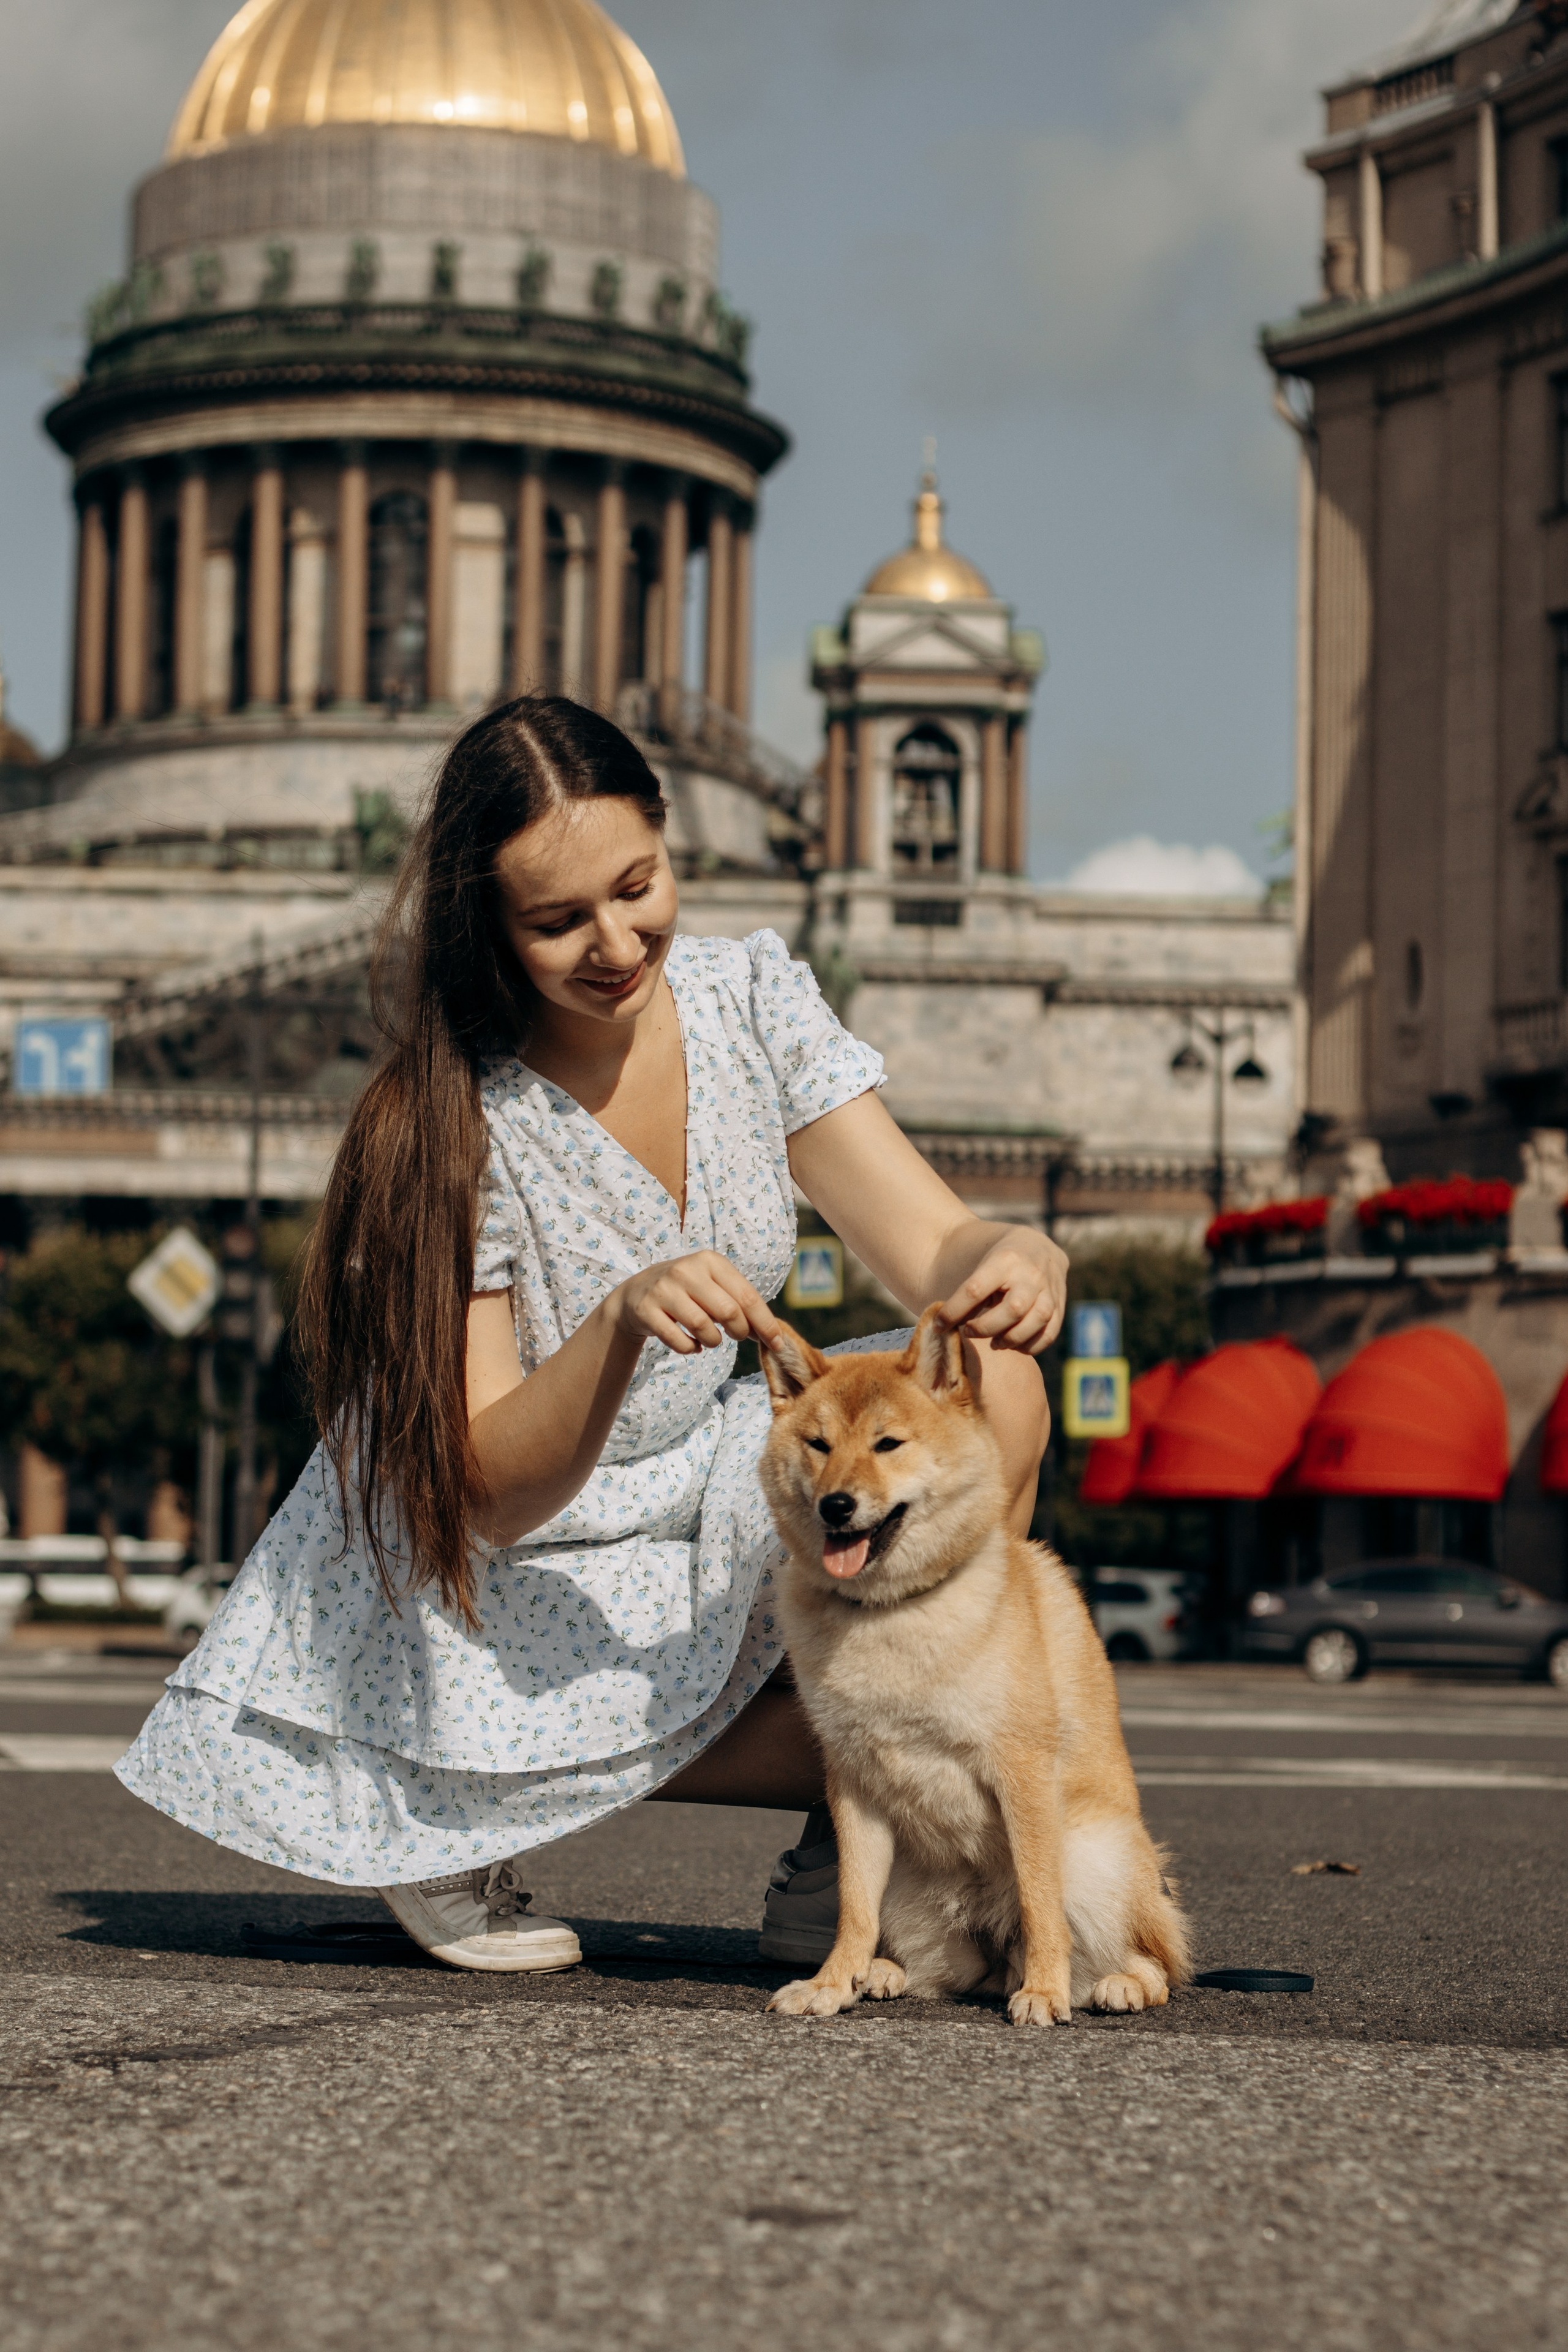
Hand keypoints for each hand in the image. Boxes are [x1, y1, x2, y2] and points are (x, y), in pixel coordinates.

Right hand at [610, 1251, 783, 1357]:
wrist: (636, 1293)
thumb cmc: (687, 1291)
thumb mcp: (713, 1285)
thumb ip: (740, 1303)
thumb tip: (771, 1333)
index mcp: (710, 1261)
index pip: (747, 1296)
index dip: (765, 1324)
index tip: (778, 1344)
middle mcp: (687, 1270)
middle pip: (728, 1312)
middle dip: (739, 1332)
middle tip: (736, 1336)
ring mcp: (664, 1289)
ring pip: (704, 1328)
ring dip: (713, 1342)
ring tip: (710, 1339)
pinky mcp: (647, 1310)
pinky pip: (680, 1342)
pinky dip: (691, 1349)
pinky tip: (692, 1344)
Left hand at [939, 1229, 1068, 1355]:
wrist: (1037, 1248)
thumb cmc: (1000, 1262)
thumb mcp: (983, 1268)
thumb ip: (968, 1295)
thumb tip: (944, 1326)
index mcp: (1004, 1260)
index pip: (976, 1289)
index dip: (954, 1311)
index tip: (939, 1326)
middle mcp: (1031, 1274)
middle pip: (1013, 1309)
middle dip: (986, 1328)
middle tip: (969, 1332)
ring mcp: (1049, 1289)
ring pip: (1036, 1320)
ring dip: (1011, 1339)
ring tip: (995, 1343)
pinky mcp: (1060, 1305)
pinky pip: (1050, 1332)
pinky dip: (1031, 1346)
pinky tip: (1014, 1345)